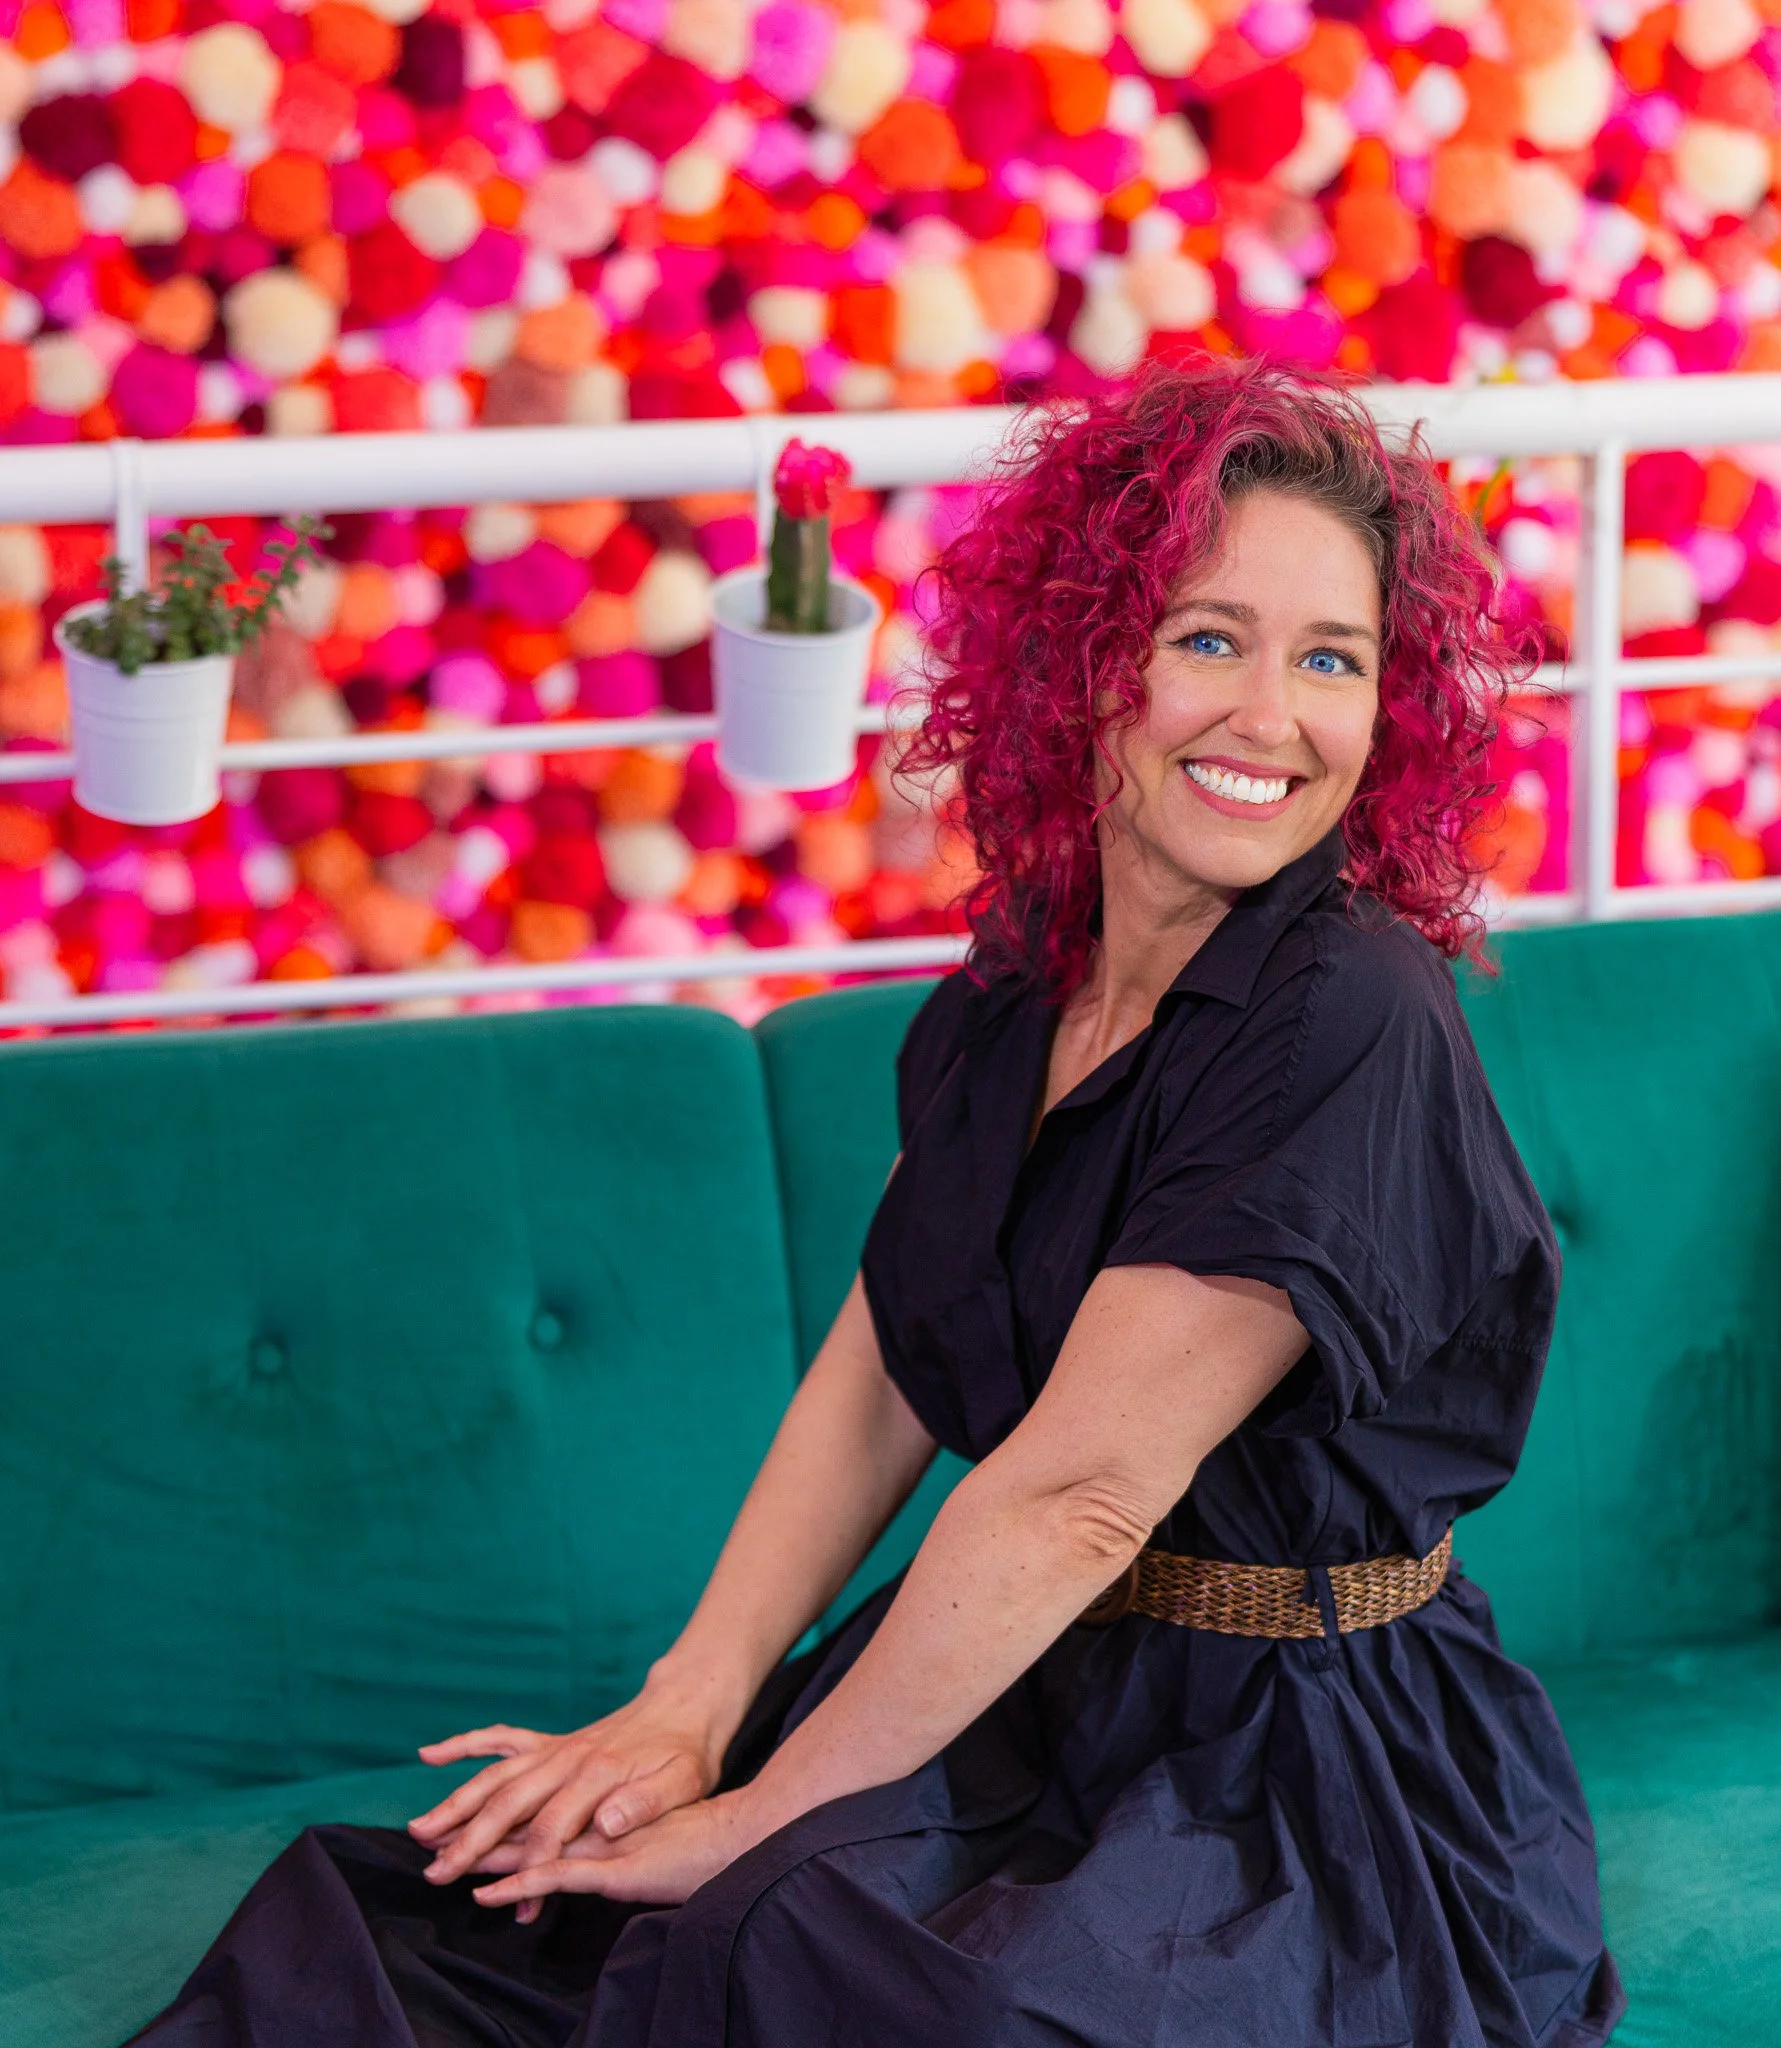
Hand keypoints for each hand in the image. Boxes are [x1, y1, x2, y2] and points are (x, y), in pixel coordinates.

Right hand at [408, 1668, 735, 1922]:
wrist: (685, 1706)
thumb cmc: (686, 1752)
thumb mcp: (683, 1781)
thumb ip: (645, 1802)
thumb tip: (606, 1821)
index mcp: (598, 1774)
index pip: (553, 1826)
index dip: (534, 1866)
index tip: (516, 1903)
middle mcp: (567, 1758)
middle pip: (509, 1802)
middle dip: (470, 1840)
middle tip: (434, 1873)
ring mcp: (555, 1748)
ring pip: (495, 1775)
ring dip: (456, 1803)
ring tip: (418, 1832)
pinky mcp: (551, 1743)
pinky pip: (500, 1739)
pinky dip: (464, 1745)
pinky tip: (429, 1755)